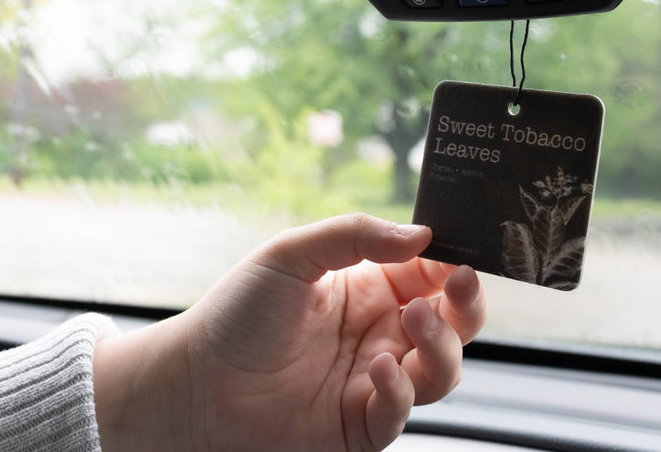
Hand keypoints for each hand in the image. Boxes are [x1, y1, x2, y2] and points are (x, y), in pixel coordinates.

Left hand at [93, 214, 485, 451]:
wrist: (194, 384)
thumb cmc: (235, 316)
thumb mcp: (290, 255)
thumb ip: (353, 236)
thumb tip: (420, 234)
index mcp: (366, 290)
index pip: (429, 274)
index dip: (452, 263)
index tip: (463, 252)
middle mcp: (377, 335)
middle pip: (450, 324)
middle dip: (466, 305)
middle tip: (460, 284)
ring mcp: (372, 382)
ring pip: (441, 370)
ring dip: (441, 345)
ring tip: (415, 320)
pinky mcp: (360, 426)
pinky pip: (401, 413)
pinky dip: (400, 392)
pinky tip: (379, 371)